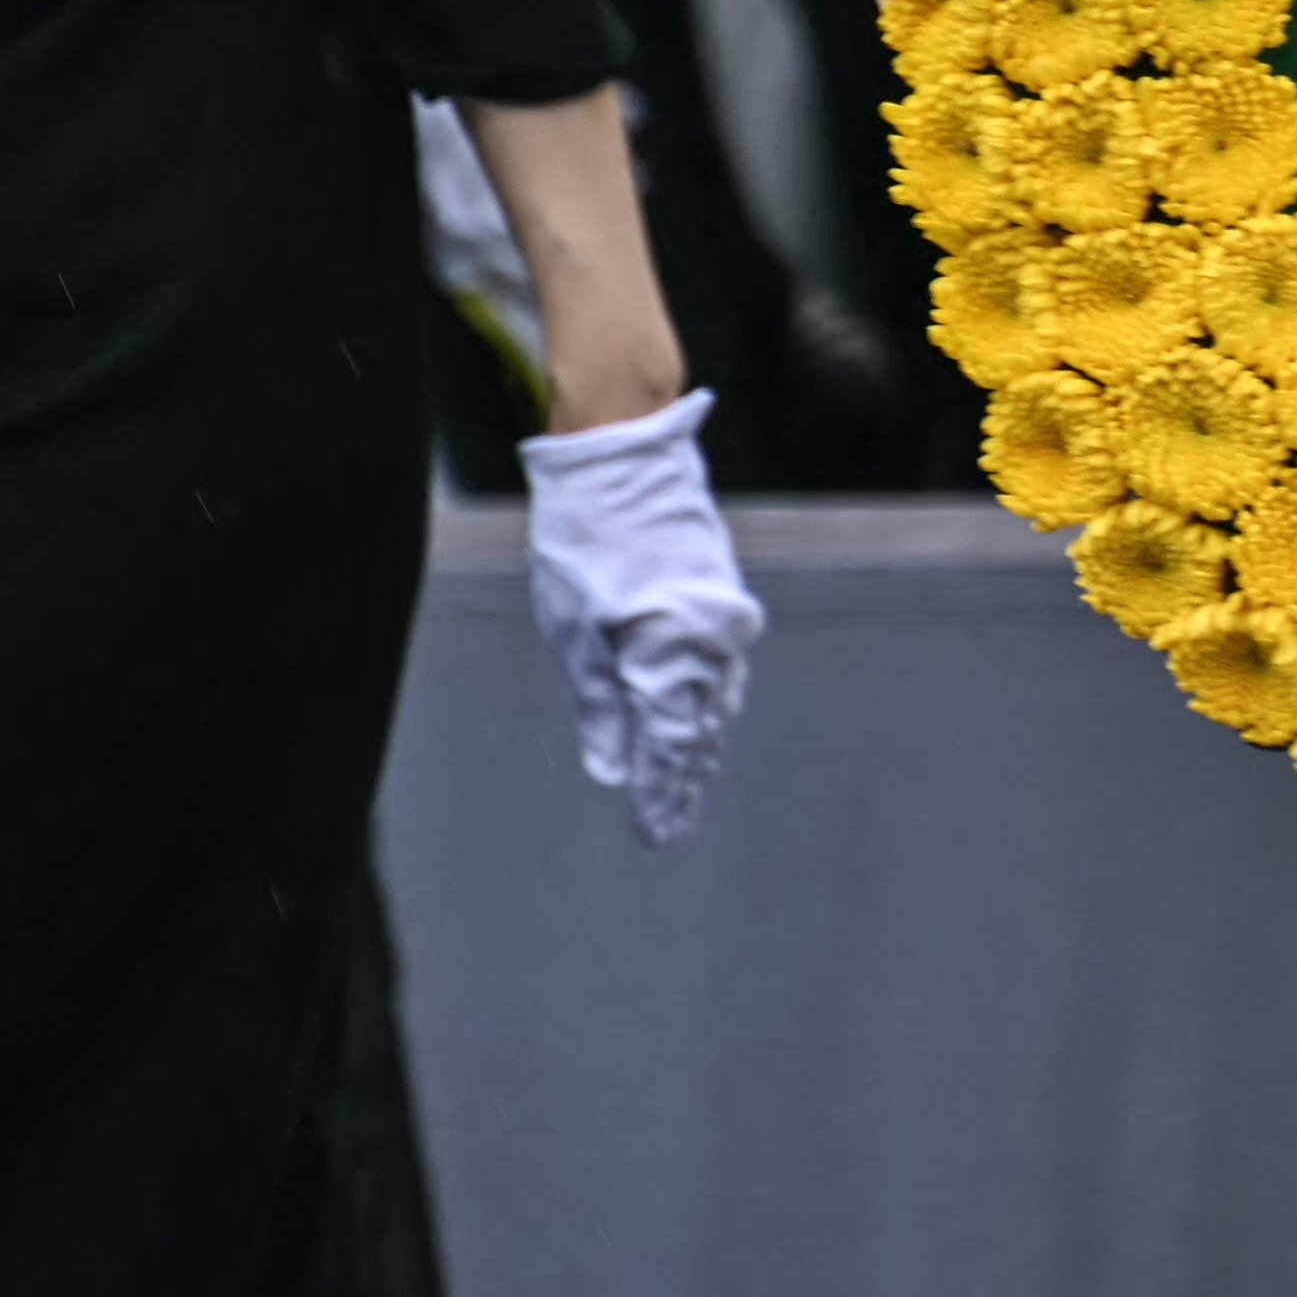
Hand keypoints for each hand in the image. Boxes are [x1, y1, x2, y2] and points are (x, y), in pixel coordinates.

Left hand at [518, 391, 761, 844]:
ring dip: (699, 746)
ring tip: (685, 788)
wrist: (625, 460)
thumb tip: (612, 771)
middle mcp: (708, 643)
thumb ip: (600, 706)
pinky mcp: (722, 601)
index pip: (669, 746)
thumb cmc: (584, 545)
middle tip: (671, 829)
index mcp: (667, 654)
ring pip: (715, 702)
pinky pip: (721, 669)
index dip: (661, 795)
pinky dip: (707, 703)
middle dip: (683, 781)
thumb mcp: (573, 631)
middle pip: (701, 731)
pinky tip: (699, 723)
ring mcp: (722, 620)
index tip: (654, 836)